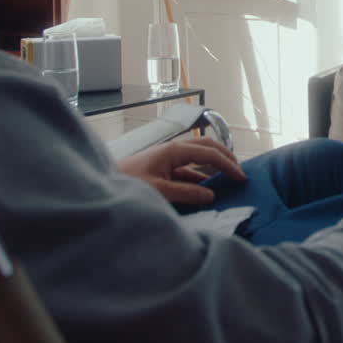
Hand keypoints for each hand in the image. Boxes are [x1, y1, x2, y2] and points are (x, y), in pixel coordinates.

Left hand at [118, 137, 245, 205]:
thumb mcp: (158, 191)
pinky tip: (207, 192)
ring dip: (213, 169)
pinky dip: (201, 180)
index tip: (241, 177)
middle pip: (206, 147)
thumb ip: (186, 193)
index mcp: (172, 151)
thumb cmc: (126, 184)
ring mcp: (167, 160)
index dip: (227, 163)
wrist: (100, 188)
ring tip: (228, 183)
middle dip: (225, 157)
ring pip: (197, 160)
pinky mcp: (162, 171)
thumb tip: (211, 194)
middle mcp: (172, 151)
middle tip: (240, 172)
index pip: (208, 152)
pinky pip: (187, 173)